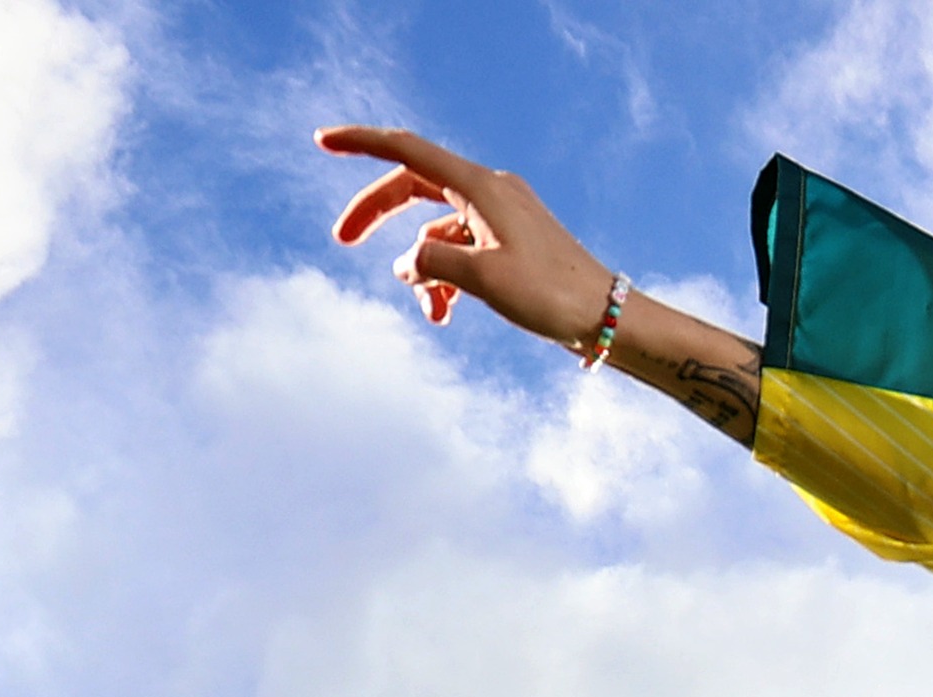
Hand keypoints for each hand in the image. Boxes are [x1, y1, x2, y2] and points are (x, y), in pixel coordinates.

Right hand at [318, 125, 615, 343]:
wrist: (610, 319)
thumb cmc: (554, 295)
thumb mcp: (483, 278)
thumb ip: (433, 263)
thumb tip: (408, 262)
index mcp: (482, 188)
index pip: (408, 151)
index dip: (362, 144)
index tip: (323, 141)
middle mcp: (490, 193)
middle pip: (414, 187)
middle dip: (377, 214)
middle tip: (341, 240)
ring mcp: (501, 218)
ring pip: (437, 232)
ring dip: (422, 271)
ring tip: (432, 312)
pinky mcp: (510, 245)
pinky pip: (460, 252)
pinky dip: (444, 279)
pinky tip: (444, 313)